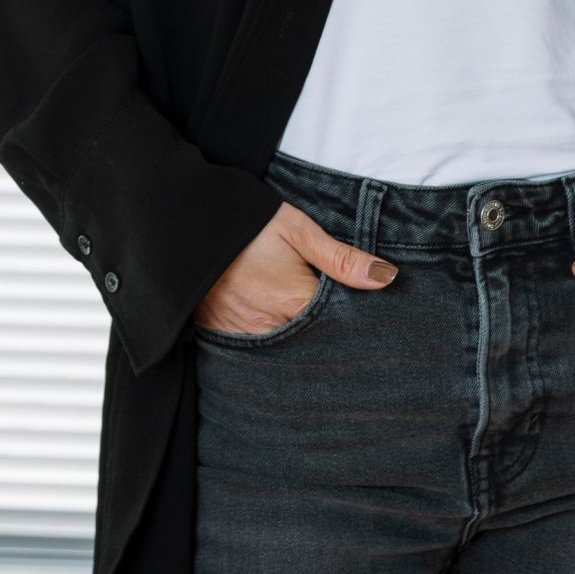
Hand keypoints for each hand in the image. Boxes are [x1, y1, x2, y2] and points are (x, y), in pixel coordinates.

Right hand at [196, 202, 398, 335]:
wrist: (188, 222)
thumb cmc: (248, 222)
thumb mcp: (297, 230)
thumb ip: (341, 258)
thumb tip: (387, 277)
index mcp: (296, 301)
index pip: (339, 328)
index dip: (353, 324)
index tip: (366, 322)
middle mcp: (271, 327)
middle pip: (313, 344)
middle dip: (327, 339)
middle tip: (339, 330)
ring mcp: (244, 335)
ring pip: (284, 351)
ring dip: (298, 342)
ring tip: (307, 330)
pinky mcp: (221, 335)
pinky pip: (253, 350)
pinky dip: (268, 344)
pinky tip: (277, 333)